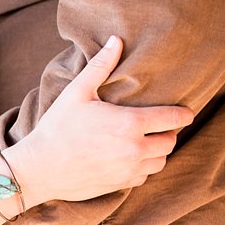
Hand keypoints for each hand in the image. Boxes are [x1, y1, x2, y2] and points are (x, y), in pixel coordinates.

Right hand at [7, 35, 194, 208]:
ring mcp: (128, 170)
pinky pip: (144, 176)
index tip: (185, 111)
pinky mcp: (120, 184)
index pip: (174, 118)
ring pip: (160, 161)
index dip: (183, 113)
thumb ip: (101, 66)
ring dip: (158, 151)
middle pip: (170, 141)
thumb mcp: (77, 92)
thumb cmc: (57, 128)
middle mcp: (135, 149)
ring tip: (147, 141)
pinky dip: (143, 167)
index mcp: (130, 123)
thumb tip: (116, 40)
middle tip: (160, 125)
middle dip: (169, 132)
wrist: (39, 168)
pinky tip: (130, 158)